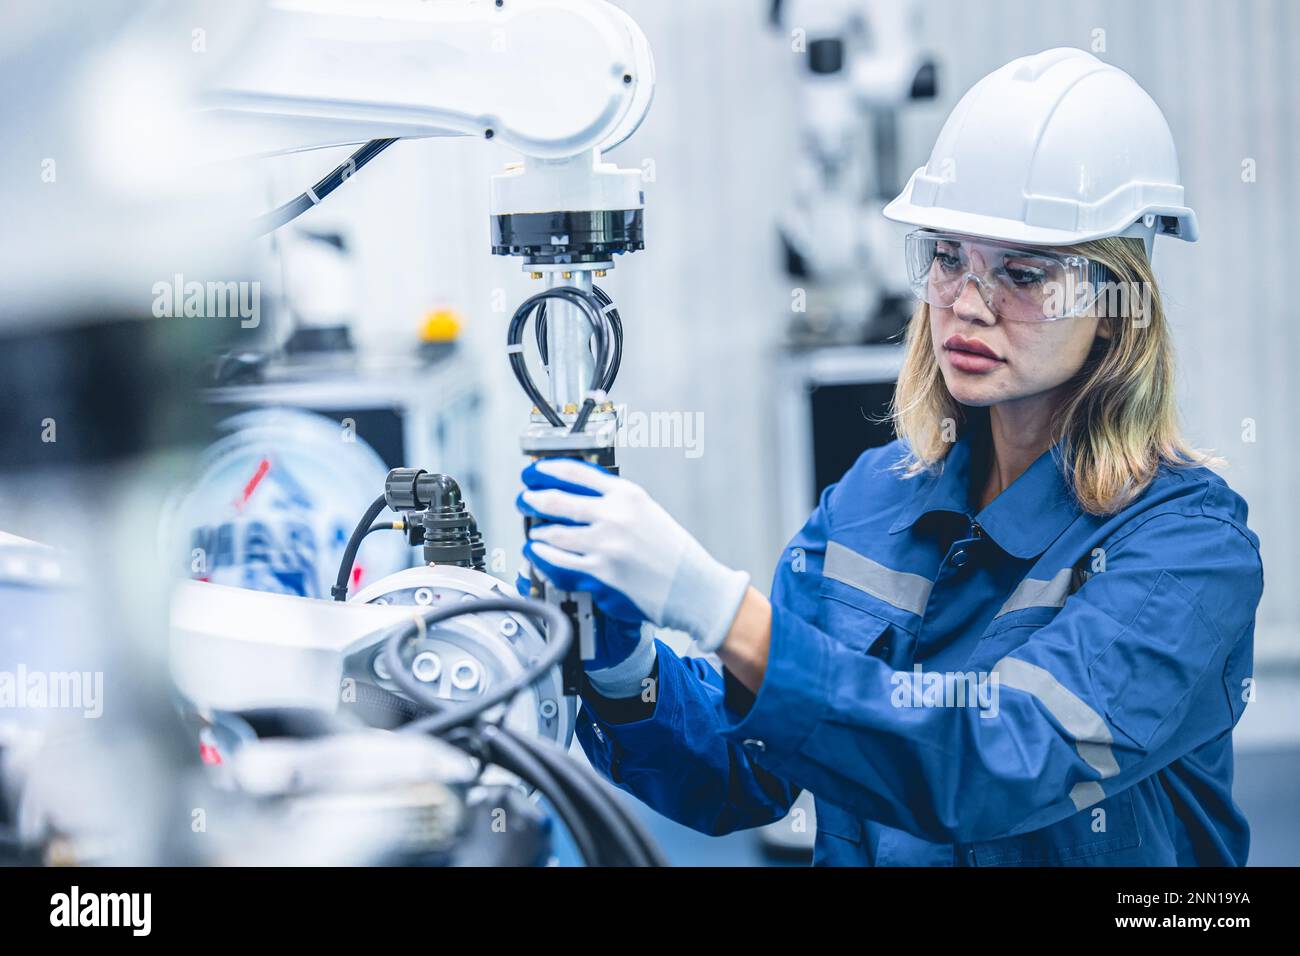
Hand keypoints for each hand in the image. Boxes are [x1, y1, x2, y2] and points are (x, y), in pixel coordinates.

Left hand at [516, 458, 749, 652]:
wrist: (694, 588)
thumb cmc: (674, 553)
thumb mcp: (648, 512)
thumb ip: (614, 502)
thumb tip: (577, 497)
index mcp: (627, 495)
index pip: (575, 472)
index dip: (547, 470)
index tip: (534, 472)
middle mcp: (614, 516)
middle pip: (555, 500)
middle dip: (531, 499)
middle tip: (524, 500)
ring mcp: (604, 546)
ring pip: (551, 534)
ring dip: (536, 533)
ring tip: (535, 533)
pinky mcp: (598, 575)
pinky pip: (557, 563)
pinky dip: (542, 558)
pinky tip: (538, 555)